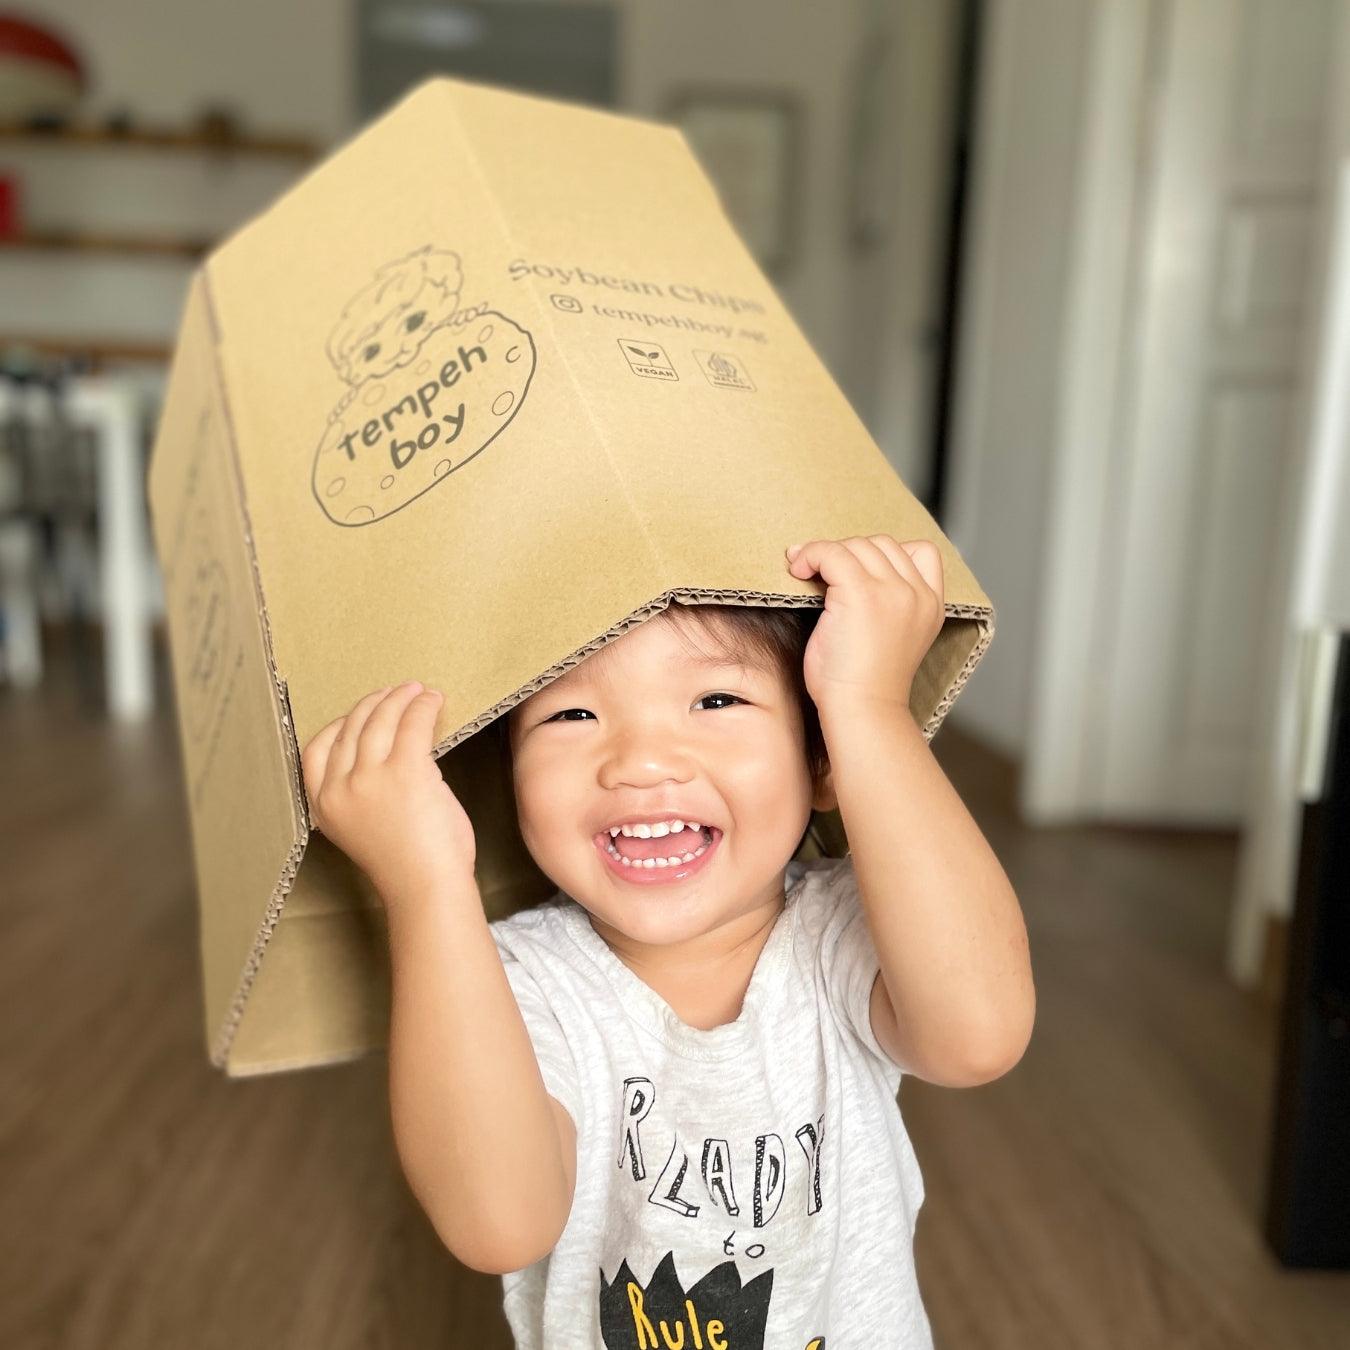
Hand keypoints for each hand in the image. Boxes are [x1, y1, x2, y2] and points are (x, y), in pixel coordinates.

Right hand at [300, 681, 475, 900]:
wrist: (426, 888)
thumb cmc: (407, 866)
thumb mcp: (363, 829)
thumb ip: (364, 795)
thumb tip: (389, 757)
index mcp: (323, 807)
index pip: (314, 752)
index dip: (336, 726)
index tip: (356, 714)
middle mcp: (339, 789)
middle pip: (349, 730)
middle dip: (372, 705)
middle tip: (393, 693)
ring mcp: (369, 778)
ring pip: (379, 721)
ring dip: (398, 699)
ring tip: (415, 690)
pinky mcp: (405, 771)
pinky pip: (412, 725)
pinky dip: (422, 707)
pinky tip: (433, 699)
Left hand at [784, 535, 944, 716]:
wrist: (862, 710)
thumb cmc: (864, 684)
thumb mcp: (892, 636)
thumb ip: (887, 603)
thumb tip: (845, 568)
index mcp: (932, 605)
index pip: (921, 551)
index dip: (884, 553)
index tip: (857, 571)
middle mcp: (917, 594)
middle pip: (881, 544)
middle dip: (848, 552)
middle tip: (820, 570)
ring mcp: (893, 591)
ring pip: (856, 545)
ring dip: (826, 552)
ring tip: (805, 568)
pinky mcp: (861, 594)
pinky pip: (831, 553)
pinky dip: (811, 554)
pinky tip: (799, 570)